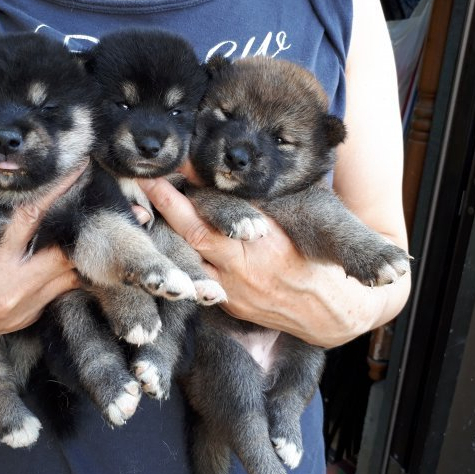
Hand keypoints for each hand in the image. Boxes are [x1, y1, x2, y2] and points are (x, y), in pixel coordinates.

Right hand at [0, 165, 85, 351]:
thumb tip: (0, 178)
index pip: (32, 215)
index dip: (58, 190)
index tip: (78, 168)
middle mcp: (11, 287)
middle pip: (64, 251)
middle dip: (76, 228)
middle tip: (87, 204)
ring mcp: (21, 307)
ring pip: (68, 275)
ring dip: (72, 254)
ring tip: (76, 232)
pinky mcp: (24, 320)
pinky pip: (55, 293)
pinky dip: (60, 275)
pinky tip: (59, 260)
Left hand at [138, 178, 403, 347]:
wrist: (338, 313)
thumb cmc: (327, 254)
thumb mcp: (312, 213)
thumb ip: (276, 193)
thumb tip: (243, 160)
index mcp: (263, 244)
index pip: (210, 214)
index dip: (182, 191)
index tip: (162, 166)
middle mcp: (240, 271)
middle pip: (188, 237)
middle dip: (161, 208)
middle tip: (136, 180)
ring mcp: (230, 291)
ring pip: (186, 259)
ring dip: (164, 235)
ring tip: (140, 207)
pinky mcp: (227, 304)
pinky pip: (196, 275)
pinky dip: (179, 256)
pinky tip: (163, 238)